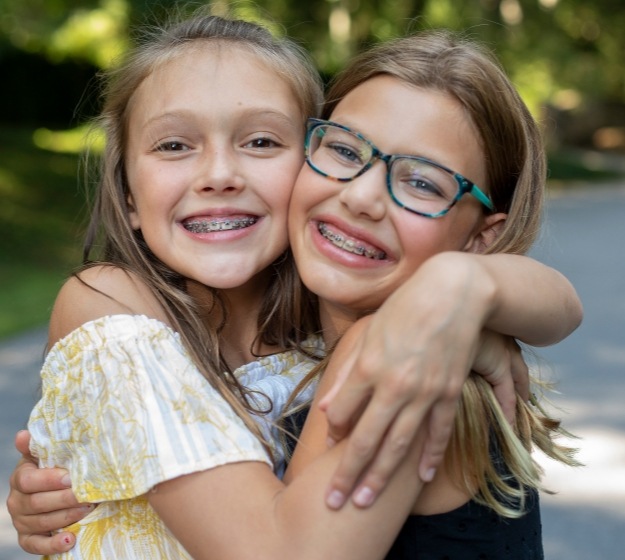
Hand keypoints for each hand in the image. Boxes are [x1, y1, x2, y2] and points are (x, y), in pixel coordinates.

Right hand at [7, 430, 91, 554]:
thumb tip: (23, 435)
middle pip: (37, 503)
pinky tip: (70, 540)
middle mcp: (16, 501)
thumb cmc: (56, 467)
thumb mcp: (48, 454)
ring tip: (88, 510)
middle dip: (65, 499)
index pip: (28, 480)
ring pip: (41, 523)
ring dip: (66, 517)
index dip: (49, 480)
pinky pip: (36, 546)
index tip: (71, 478)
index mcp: (20, 477)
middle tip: (88, 495)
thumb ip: (38, 446)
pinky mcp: (28, 538)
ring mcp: (21, 522)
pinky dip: (53, 545)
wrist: (57, 488)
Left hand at [318, 253, 517, 508]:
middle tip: (335, 503)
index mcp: (368, 367)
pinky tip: (420, 478)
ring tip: (366, 502)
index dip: (332, 431)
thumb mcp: (368, 334)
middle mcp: (392, 385)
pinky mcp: (448, 392)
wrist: (452, 293)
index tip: (329, 446)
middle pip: (366, 438)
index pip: (341, 412)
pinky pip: (437, 432)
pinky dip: (429, 456)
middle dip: (348, 473)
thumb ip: (347, 373)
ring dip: (381, 476)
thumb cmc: (404, 308)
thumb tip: (326, 408)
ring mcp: (423, 392)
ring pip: (398, 444)